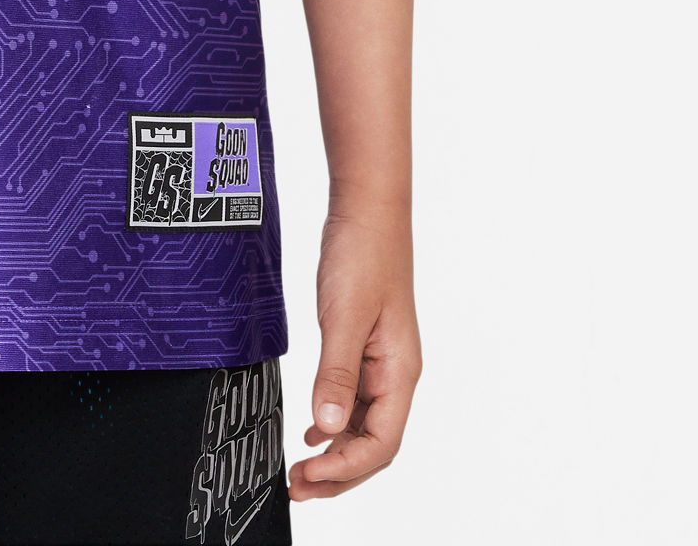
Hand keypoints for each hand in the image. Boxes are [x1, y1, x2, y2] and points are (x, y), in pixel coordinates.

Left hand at [288, 203, 420, 500]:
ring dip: (335, 452)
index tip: (308, 476)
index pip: (381, 444)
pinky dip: (335, 422)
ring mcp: (381, 361)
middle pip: (374, 444)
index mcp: (399, 372)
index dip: (345, 469)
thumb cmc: (363, 254)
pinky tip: (314, 430)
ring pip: (364, 425)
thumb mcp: (344, 315)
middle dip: (339, 474)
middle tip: (298, 487)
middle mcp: (396, 373)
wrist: (367, 209)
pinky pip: (354, 399)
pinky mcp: (363, 345)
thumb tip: (328, 426)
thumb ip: (336, 373)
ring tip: (301, 470)